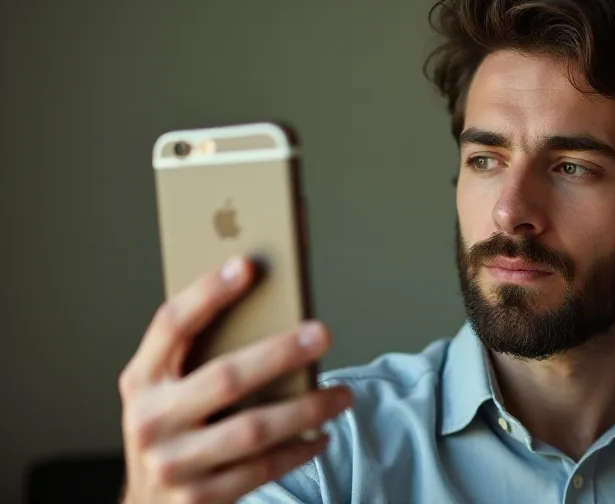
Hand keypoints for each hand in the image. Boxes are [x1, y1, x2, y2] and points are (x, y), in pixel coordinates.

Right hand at [118, 257, 351, 503]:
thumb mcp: (170, 391)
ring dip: (307, 409)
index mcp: (140, 380)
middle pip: (225, 377)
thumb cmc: (175, 429)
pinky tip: (322, 436)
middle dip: (280, 352)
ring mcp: (172, 463)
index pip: (171, 325)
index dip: (207, 293)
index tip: (247, 265)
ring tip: (343, 395)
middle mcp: (148, 419)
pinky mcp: (198, 499)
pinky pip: (262, 469)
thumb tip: (277, 313)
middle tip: (324, 333)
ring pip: (253, 429)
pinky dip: (298, 451)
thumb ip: (202, 357)